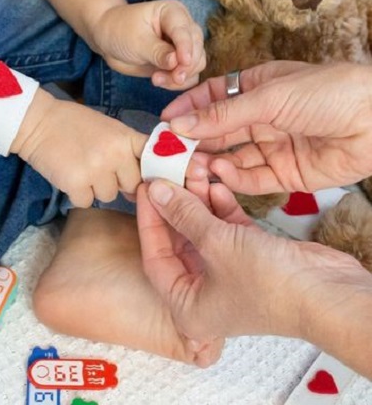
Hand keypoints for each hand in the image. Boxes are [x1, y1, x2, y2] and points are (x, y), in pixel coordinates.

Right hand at [12, 90, 145, 207]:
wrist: (38, 122)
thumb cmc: (74, 124)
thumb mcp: (110, 128)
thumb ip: (129, 149)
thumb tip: (141, 185)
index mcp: (125, 137)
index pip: (151, 162)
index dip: (148, 172)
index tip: (142, 175)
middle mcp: (115, 154)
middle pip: (131, 185)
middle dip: (117, 181)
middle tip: (97, 166)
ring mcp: (96, 169)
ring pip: (109, 196)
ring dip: (95, 188)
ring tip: (81, 167)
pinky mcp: (76, 183)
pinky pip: (86, 202)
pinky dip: (77, 194)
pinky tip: (69, 175)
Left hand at [91, 0, 204, 89]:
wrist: (109, 40)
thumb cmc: (120, 31)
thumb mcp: (136, 41)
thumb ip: (157, 52)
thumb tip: (176, 62)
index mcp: (173, 12)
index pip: (185, 31)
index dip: (186, 48)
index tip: (183, 62)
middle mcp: (183, 27)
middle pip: (197, 48)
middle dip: (184, 66)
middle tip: (166, 77)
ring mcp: (183, 45)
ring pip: (196, 64)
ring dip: (180, 76)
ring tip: (156, 80)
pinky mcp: (178, 62)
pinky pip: (189, 76)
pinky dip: (179, 83)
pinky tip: (160, 82)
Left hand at [136, 179, 370, 343]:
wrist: (329, 293)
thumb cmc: (267, 281)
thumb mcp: (216, 243)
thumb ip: (183, 214)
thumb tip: (156, 190)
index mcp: (187, 304)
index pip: (154, 256)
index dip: (149, 220)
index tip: (146, 187)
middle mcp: (204, 292)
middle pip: (178, 241)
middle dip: (176, 205)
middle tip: (169, 173)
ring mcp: (228, 273)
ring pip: (203, 231)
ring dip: (199, 201)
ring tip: (196, 170)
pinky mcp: (250, 257)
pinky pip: (226, 229)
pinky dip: (221, 208)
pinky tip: (217, 185)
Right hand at [160, 60, 371, 194]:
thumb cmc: (326, 93)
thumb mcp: (267, 97)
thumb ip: (221, 115)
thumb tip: (178, 123)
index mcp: (255, 89)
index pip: (211, 99)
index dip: (187, 109)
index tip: (163, 122)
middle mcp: (260, 118)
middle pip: (217, 132)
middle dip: (193, 141)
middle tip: (168, 152)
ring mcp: (272, 147)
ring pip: (231, 157)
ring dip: (209, 161)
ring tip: (189, 166)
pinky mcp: (285, 174)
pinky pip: (252, 178)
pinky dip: (233, 177)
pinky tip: (219, 172)